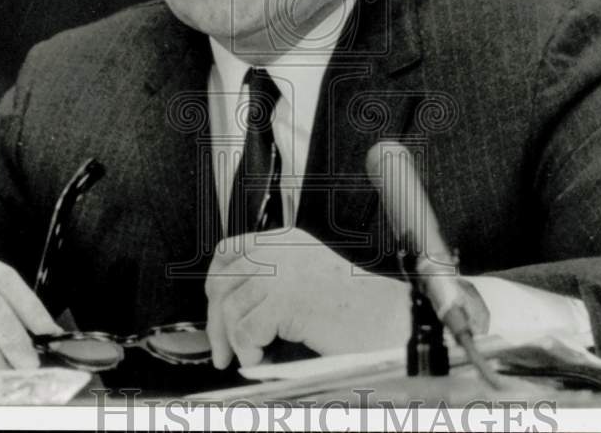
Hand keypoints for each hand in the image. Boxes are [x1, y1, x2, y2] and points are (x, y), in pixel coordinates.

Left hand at [205, 228, 410, 368]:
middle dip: (216, 323)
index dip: (216, 283)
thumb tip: (224, 311)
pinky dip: (250, 352)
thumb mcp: (304, 279)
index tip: (216, 312)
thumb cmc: (352, 310)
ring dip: (236, 343)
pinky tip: (265, 359)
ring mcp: (280, 271)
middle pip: (222, 282)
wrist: (384, 319)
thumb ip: (271, 281)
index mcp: (284, 241)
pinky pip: (245, 331)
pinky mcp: (284, 298)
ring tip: (254, 357)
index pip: (228, 250)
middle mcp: (278, 249)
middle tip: (222, 353)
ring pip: (230, 310)